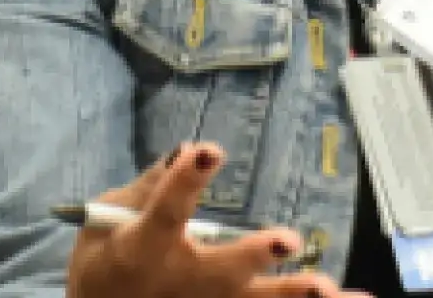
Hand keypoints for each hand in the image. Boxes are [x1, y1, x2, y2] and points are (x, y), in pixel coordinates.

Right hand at [66, 142, 363, 297]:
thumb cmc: (106, 262)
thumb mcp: (107, 221)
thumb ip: (149, 186)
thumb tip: (187, 149)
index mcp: (139, 249)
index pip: (163, 213)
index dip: (184, 183)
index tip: (208, 150)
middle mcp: (176, 283)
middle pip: (219, 273)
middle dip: (253, 257)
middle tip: (288, 240)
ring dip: (290, 296)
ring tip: (326, 287)